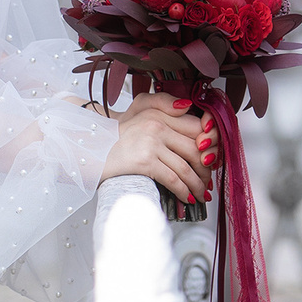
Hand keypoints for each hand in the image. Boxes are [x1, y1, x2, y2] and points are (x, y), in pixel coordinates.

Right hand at [101, 93, 215, 205]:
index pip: (195, 128)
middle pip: (195, 149)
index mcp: (159, 114)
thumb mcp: (138, 109)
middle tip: (208, 181)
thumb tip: (187, 105)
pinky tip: (188, 198)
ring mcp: (150, 144)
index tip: (211, 160)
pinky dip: (184, 191)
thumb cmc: (117, 135)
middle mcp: (157, 126)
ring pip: (186, 167)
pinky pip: (173, 179)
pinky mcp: (144, 162)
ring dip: (198, 184)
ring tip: (201, 193)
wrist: (90, 150)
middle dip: (206, 170)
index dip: (209, 146)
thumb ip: (163, 103)